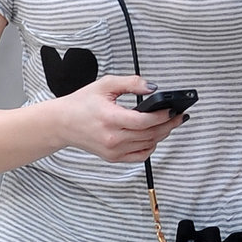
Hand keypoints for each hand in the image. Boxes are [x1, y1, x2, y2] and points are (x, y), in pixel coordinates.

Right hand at [56, 75, 187, 164]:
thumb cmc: (82, 103)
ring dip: (162, 134)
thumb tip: (153, 87)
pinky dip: (150, 146)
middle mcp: (112, 138)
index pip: (144, 121)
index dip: (162, 116)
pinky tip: (154, 136)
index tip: (173, 109)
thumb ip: (131, 83)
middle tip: (179, 116)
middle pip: (150, 134)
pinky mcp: (113, 158)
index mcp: (110, 118)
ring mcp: (113, 151)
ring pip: (148, 145)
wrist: (62, 123)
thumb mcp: (105, 85)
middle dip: (168, 124)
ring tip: (169, 123)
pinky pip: (140, 156)